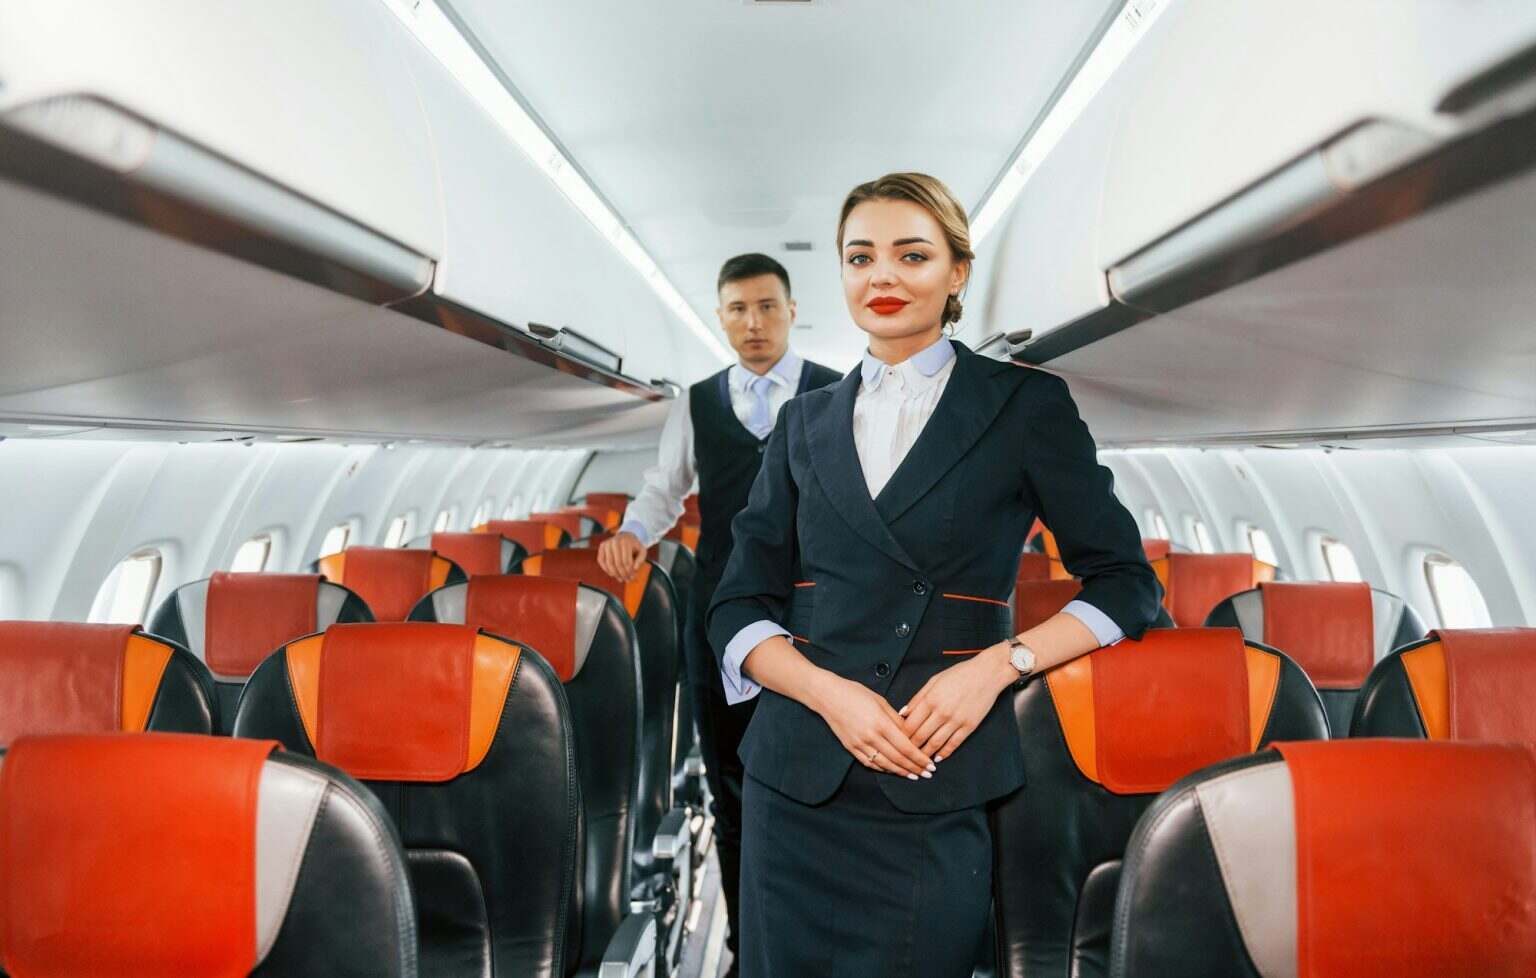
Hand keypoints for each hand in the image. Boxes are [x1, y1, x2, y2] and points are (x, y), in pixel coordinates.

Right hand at [596, 531, 646, 581]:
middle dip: (623, 574)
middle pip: (618, 563)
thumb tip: (634, 569)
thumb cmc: (634, 546)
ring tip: (621, 579)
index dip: (629, 572)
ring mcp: (607, 543)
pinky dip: (606, 569)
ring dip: (615, 574)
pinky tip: (613, 574)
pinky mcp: (601, 546)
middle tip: (627, 580)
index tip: (632, 577)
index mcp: (626, 542)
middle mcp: (615, 541)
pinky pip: (601, 561)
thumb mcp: (642, 551)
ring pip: (609, 564)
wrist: (626, 536)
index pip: (626, 561)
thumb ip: (641, 560)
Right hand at [811, 674, 933, 779]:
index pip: (906, 747)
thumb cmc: (854, 693)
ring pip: (885, 764)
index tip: (930, 764)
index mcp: (880, 723)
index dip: (920, 758)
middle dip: (915, 768)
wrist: (827, 696)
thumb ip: (896, 719)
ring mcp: (859, 744)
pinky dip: (883, 769)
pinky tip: (893, 770)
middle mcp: (870, 737)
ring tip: (914, 776)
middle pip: (897, 758)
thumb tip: (911, 732)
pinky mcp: (851, 748)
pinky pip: (870, 763)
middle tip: (927, 774)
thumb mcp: (880, 700)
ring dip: (901, 772)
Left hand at [899, 649, 1014, 761]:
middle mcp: (942, 712)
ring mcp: (956, 721)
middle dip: (911, 747)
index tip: (898, 740)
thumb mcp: (934, 680)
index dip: (902, 736)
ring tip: (919, 760)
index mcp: (930, 699)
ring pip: (935, 743)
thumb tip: (903, 713)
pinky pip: (954, 744)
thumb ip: (917, 698)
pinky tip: (938, 757)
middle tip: (906, 753)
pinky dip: (944, 753)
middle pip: (920, 736)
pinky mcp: (969, 726)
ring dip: (926, 754)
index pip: (910, 724)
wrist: (987, 674)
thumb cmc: (960, 674)